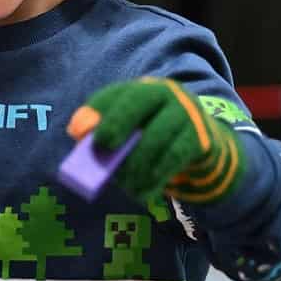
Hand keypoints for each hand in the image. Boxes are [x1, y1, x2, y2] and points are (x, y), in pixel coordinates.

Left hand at [67, 78, 242, 204]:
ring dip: (135, 164)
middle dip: (116, 123)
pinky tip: (144, 191)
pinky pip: (173, 157)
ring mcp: (185, 113)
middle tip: (103, 147)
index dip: (95, 110)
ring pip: (155, 136)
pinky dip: (155, 177)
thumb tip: (79, 132)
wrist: (202, 147)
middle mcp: (165, 93)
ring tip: (126, 184)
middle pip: (137, 101)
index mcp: (142, 89)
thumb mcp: (130, 132)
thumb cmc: (154, 139)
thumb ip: (104, 130)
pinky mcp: (200, 137)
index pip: (115, 93)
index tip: (77, 132)